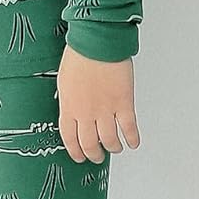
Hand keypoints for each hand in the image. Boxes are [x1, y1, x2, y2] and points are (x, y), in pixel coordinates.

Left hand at [57, 45, 139, 163]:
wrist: (98, 42)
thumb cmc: (80, 54)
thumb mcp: (64, 81)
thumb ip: (69, 100)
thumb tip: (72, 110)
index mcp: (69, 108)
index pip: (70, 139)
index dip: (75, 151)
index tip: (79, 156)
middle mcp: (86, 113)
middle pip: (90, 144)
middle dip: (94, 154)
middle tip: (97, 156)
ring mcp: (106, 110)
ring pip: (110, 140)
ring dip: (113, 148)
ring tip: (115, 148)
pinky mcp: (123, 103)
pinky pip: (129, 128)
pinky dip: (132, 138)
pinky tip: (133, 142)